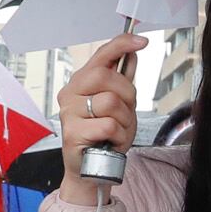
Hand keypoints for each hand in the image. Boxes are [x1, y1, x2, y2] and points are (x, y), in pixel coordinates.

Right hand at [55, 35, 144, 207]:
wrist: (90, 170)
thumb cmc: (103, 137)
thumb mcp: (120, 106)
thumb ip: (123, 80)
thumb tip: (132, 53)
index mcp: (80, 83)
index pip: (101, 55)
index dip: (121, 44)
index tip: (142, 41)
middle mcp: (70, 93)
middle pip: (106, 77)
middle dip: (127, 94)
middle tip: (124, 113)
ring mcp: (69, 113)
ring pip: (110, 102)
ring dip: (124, 120)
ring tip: (116, 131)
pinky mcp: (72, 132)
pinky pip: (108, 125)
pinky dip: (118, 135)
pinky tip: (111, 142)